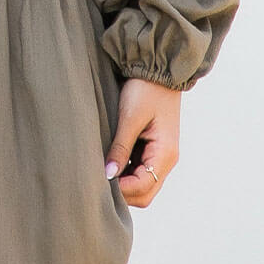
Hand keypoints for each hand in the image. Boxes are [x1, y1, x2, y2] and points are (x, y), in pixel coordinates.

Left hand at [104, 77, 181, 207]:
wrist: (158, 70)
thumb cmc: (145, 90)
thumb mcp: (130, 118)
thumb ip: (120, 147)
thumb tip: (108, 175)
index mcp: (165, 154)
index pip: (143, 187)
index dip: (120, 189)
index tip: (97, 181)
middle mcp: (166, 160)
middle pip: (145, 193)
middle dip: (123, 193)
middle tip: (97, 182)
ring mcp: (160, 156)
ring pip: (142, 185)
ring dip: (123, 184)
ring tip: (100, 173)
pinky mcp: (153, 149)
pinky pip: (139, 171)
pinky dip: (125, 174)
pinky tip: (109, 164)